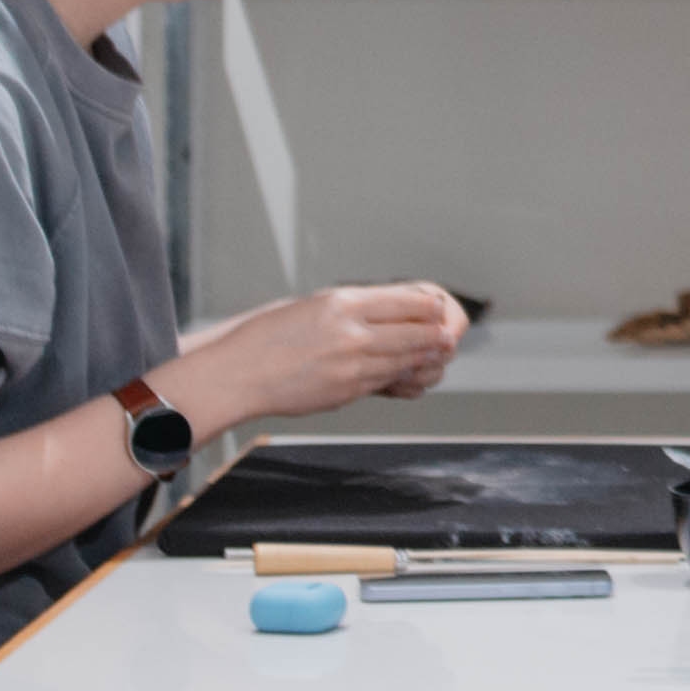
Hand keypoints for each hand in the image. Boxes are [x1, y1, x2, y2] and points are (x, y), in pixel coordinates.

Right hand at [203, 282, 470, 424]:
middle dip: (435, 335)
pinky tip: (409, 374)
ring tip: (439, 355)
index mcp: (342, 301)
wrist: (239, 373)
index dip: (428, 307)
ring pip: (403, 359)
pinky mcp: (347, 390)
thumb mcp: (312, 307)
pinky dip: (401, 376)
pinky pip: (384, 381)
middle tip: (450, 336)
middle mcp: (351, 330)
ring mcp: (351, 363)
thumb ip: (351, 310)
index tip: (439, 308)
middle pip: (413, 331)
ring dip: (425, 358)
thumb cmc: (269, 337)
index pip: (404, 300)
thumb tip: (387, 313)